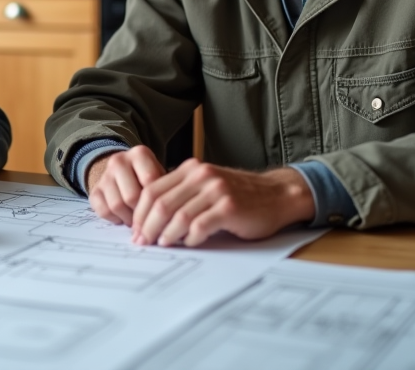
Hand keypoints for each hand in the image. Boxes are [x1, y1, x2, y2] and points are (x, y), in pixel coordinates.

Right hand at [86, 145, 164, 224]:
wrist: (122, 172)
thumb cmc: (147, 177)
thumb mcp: (160, 176)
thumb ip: (164, 189)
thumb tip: (169, 214)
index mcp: (139, 153)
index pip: (150, 180)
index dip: (157, 200)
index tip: (162, 210)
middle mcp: (119, 160)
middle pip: (131, 196)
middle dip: (142, 213)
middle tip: (149, 219)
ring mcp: (104, 175)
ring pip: (116, 205)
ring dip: (129, 219)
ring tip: (138, 220)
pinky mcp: (94, 190)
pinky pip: (103, 211)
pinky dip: (115, 219)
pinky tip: (124, 217)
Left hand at [131, 160, 314, 247]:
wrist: (277, 195)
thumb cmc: (240, 196)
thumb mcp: (207, 186)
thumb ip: (182, 195)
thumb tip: (150, 219)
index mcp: (191, 169)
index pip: (153, 190)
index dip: (141, 213)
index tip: (136, 231)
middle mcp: (202, 176)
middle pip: (161, 203)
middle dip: (148, 226)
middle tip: (143, 243)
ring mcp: (216, 190)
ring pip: (178, 216)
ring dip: (167, 235)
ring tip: (163, 245)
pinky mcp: (229, 207)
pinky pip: (200, 226)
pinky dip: (190, 238)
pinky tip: (190, 243)